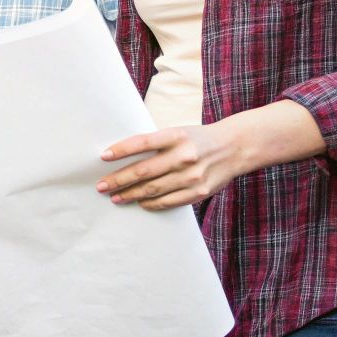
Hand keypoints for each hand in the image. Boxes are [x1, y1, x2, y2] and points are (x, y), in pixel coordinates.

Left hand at [96, 123, 246, 210]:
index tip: (103, 157)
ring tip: (116, 197)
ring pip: (153, 190)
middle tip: (102, 186)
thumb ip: (156, 143)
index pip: (142, 142)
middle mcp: (184, 155)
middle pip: (143, 171)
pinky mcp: (199, 192)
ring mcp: (192, 176)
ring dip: (130, 195)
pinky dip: (151, 204)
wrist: (234, 148)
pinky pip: (169, 202)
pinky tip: (140, 203)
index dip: (121, 150)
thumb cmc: (197, 139)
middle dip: (118, 179)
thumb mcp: (177, 132)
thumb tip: (121, 155)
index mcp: (176, 135)